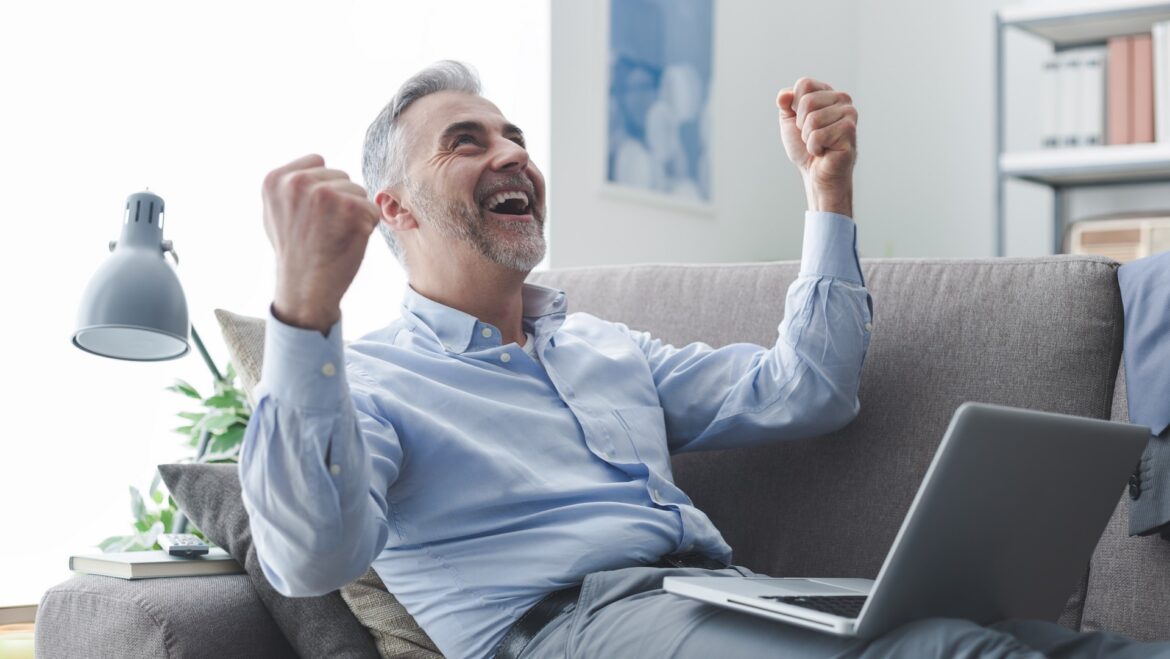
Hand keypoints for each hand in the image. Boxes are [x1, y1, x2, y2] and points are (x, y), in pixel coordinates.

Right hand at [262, 154, 381, 333]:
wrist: (306, 287)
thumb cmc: (295, 251)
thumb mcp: (276, 211)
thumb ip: (292, 184)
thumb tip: (318, 160)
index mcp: (276, 179)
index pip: (318, 161)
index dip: (322, 187)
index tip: (311, 214)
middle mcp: (298, 183)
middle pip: (341, 176)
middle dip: (339, 200)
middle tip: (324, 229)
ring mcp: (325, 195)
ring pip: (358, 191)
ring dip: (354, 213)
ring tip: (334, 235)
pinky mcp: (351, 209)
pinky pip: (372, 209)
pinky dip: (367, 226)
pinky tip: (347, 241)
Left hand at [777, 78, 857, 216]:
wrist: (815, 174)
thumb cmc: (805, 148)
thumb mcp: (790, 121)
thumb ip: (785, 104)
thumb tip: (784, 95)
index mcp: (828, 93)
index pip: (804, 84)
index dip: (795, 106)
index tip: (802, 121)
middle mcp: (843, 99)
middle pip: (807, 101)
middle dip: (801, 124)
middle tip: (811, 136)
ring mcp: (849, 114)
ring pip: (813, 119)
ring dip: (808, 138)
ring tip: (819, 144)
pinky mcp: (850, 131)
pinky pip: (818, 135)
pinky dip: (815, 148)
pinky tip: (825, 151)